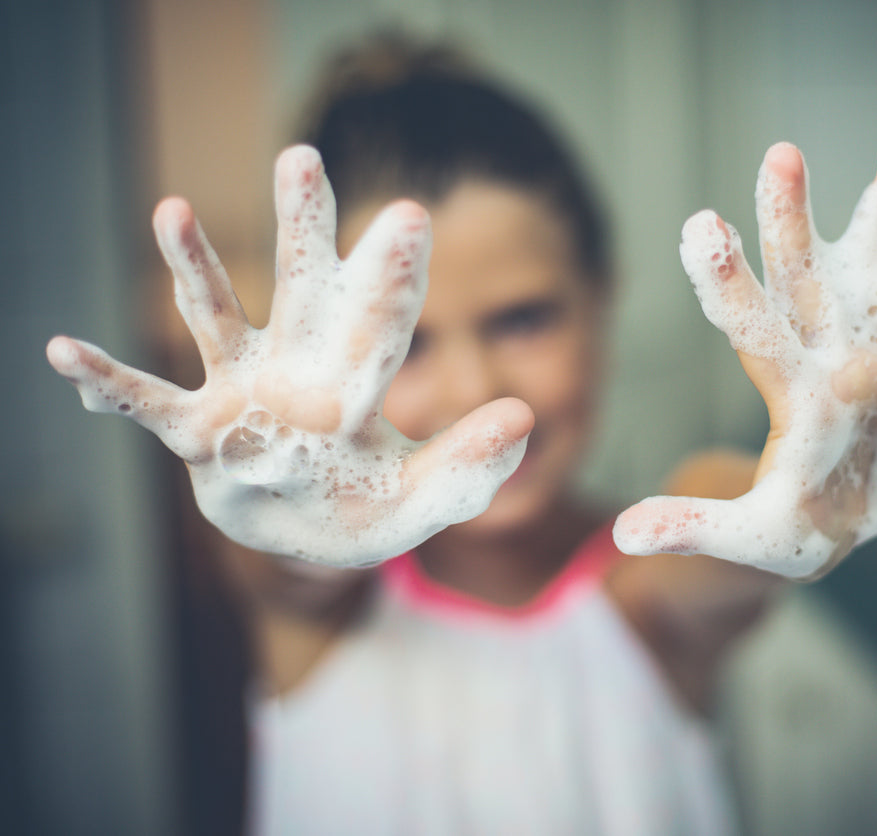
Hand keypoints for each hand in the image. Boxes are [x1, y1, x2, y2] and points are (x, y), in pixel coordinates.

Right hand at [47, 146, 532, 566]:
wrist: (307, 539)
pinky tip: (63, 351)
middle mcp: (299, 371)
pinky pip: (148, 403)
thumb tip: (526, 415)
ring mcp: (243, 394)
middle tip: (302, 159)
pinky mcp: (199, 433)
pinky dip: (110, 382)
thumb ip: (469, 464)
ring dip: (195, 269)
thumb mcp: (424, 500)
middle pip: (302, 290)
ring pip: (218, 319)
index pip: (382, 324)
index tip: (409, 215)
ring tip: (174, 209)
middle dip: (302, 229)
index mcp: (359, 385)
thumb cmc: (366, 510)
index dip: (392, 275)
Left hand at [614, 143, 876, 578]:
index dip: (728, 282)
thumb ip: (692, 526)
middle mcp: (827, 360)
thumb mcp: (738, 537)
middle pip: (804, 281)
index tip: (700, 226)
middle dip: (793, 221)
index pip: (753, 328)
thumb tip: (625, 533)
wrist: (829, 532)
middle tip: (780, 155)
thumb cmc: (779, 533)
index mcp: (787, 393)